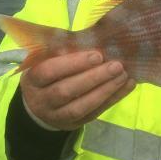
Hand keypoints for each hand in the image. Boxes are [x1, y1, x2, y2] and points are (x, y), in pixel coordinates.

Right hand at [20, 50, 134, 130]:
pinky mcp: (75, 124)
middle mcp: (43, 100)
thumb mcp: (45, 61)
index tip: (97, 54)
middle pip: (67, 91)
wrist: (38, 108)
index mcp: (33, 80)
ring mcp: (58, 116)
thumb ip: (61, 50)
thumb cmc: (46, 74)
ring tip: (124, 75)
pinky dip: (113, 98)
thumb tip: (92, 35)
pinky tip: (127, 85)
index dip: (73, 64)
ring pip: (82, 106)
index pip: (49, 71)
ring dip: (106, 90)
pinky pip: (96, 113)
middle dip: (94, 78)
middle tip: (116, 65)